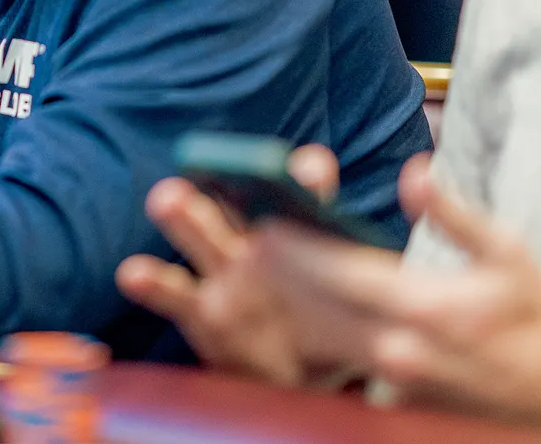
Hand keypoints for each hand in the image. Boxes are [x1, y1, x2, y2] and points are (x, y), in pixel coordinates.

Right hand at [116, 144, 344, 386]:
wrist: (300, 380)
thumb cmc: (328, 327)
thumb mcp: (356, 303)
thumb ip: (364, 274)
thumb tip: (406, 262)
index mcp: (299, 232)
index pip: (305, 195)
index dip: (306, 179)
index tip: (313, 168)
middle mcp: (257, 242)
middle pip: (243, 202)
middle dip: (228, 180)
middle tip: (221, 160)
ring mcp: (225, 275)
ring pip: (202, 235)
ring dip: (184, 216)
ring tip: (168, 197)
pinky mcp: (201, 312)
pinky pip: (175, 293)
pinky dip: (153, 283)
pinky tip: (134, 272)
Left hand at [258, 155, 540, 432]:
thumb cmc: (539, 318)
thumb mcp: (509, 254)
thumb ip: (453, 214)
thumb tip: (414, 171)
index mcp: (427, 308)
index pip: (340, 273)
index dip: (296, 247)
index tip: (265, 220)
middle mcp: (402, 348)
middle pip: (316, 307)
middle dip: (279, 271)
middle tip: (247, 235)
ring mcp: (395, 378)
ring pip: (320, 335)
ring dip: (289, 299)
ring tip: (261, 262)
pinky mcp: (394, 394)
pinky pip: (340, 356)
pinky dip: (314, 329)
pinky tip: (297, 301)